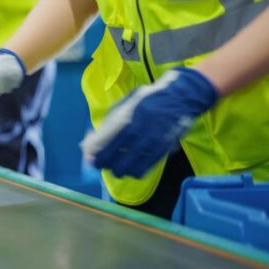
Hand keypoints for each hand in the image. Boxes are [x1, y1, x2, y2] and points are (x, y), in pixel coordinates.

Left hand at [80, 67, 217, 177]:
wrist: (180, 96)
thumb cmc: (148, 99)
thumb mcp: (126, 104)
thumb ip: (109, 122)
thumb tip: (91, 141)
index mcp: (125, 116)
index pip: (103, 141)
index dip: (93, 153)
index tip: (89, 158)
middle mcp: (138, 130)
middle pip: (114, 157)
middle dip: (104, 164)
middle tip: (100, 165)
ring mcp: (152, 141)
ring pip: (129, 166)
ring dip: (119, 170)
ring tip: (116, 168)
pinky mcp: (163, 148)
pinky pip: (145, 167)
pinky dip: (135, 172)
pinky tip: (132, 170)